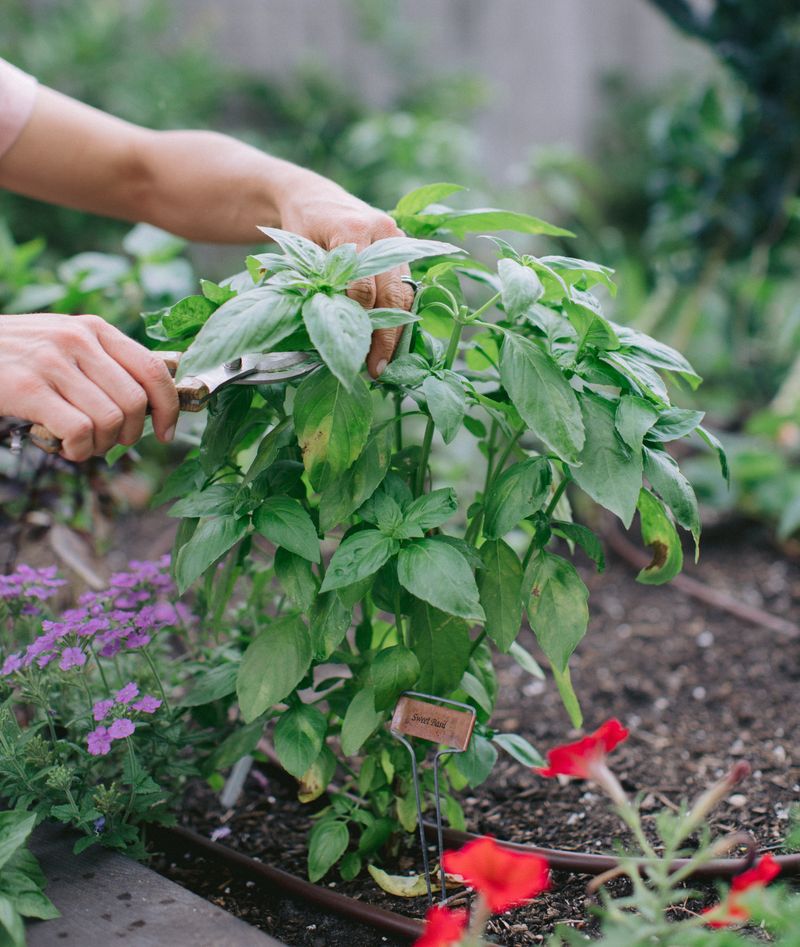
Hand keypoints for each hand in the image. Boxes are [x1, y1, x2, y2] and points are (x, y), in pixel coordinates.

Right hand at [0, 314, 178, 461]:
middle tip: (108, 443)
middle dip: (129, 434)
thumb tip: (155, 402)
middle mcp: (78, 340)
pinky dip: (79, 450)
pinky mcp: (28, 387)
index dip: (169, 407)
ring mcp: (52, 362)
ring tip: (83, 445)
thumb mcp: (67, 345)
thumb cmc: (19, 357)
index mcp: (96, 329)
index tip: (168, 432)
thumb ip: (106, 364)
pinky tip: (66, 448)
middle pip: (134, 403)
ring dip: (101, 446)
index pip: (153, 369)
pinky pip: (79, 430)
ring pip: (110, 420)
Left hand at [278, 183, 414, 376]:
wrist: (314, 197)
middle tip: (375, 369)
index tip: (351, 351)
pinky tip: (391, 342)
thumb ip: (314, 282)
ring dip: (396, 331)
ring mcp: (397, 240)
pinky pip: (406, 288)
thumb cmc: (300, 226)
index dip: (357, 320)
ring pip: (404, 293)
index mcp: (353, 229)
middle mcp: (383, 232)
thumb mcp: (298, 250)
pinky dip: (399, 317)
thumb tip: (323, 325)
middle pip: (391, 293)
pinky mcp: (402, 250)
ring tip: (385, 362)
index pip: (361, 285)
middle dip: (384, 335)